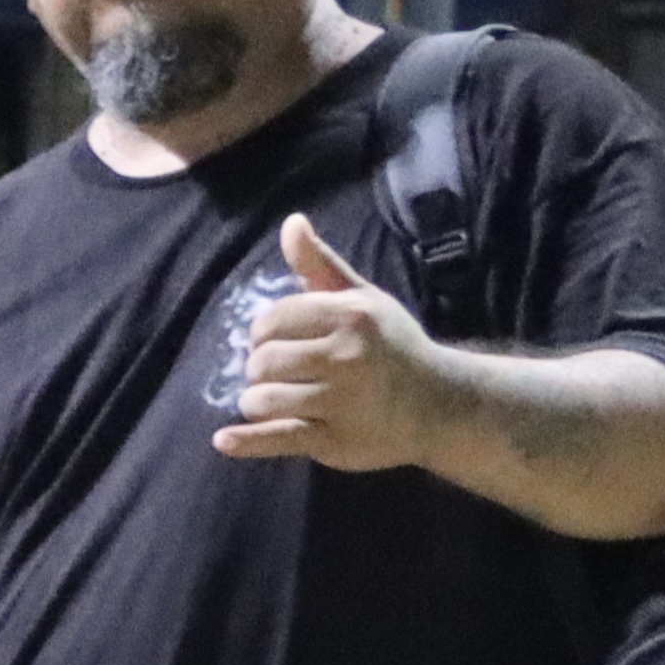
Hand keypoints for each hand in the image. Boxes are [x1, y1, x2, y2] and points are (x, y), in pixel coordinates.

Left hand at [215, 213, 447, 476]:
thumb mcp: (362, 299)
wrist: (441, 404)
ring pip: (263, 400)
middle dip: (259, 368)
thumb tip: (291, 222)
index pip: (271, 321)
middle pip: (263, 361)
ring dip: (257, 401)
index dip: (262, 334)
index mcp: (349, 317)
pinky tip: (224, 439)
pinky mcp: (336, 441)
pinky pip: (280, 438)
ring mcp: (341, 402)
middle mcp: (347, 357)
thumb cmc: (392, 345)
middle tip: (278, 373)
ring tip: (274, 399)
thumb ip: (320, 265)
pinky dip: (247, 442)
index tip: (275, 342)